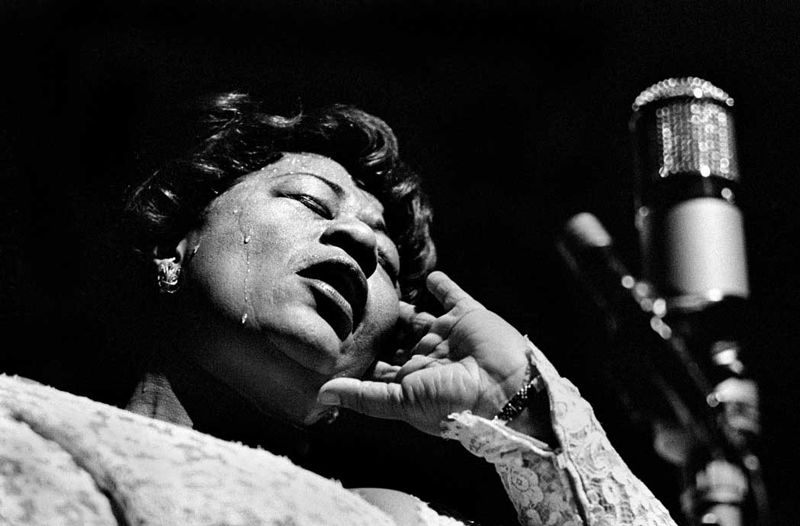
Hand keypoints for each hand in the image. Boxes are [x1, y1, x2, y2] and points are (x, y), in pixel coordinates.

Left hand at [317, 271, 529, 435]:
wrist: (504, 386)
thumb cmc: (451, 401)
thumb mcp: (400, 402)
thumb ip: (362, 396)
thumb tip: (320, 396)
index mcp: (411, 379)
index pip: (378, 367)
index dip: (361, 357)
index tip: (338, 343)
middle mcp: (428, 357)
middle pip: (396, 340)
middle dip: (378, 330)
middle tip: (352, 311)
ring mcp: (448, 335)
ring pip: (419, 318)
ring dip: (404, 309)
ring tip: (381, 293)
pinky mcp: (468, 315)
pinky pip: (452, 295)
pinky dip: (441, 285)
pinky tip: (428, 277)